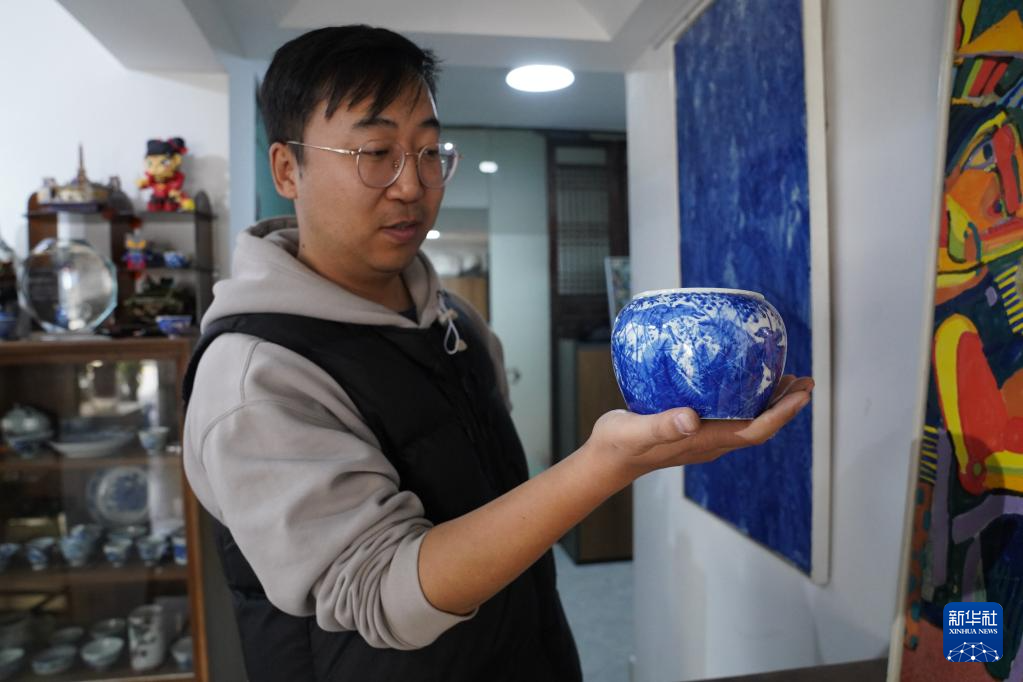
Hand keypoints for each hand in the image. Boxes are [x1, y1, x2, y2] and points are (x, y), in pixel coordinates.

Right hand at [584, 375, 813, 484]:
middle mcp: (710, 442)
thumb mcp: (636, 431)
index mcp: (703, 441)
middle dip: (786, 406)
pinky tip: (742, 382)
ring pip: (748, 422)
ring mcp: (703, 437)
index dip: (783, 414)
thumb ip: (662, 425)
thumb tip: (691, 418)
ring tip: (785, 379)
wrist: (606, 459)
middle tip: (805, 380)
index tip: (802, 394)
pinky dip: (747, 400)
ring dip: (770, 403)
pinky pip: (731, 416)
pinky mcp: (693, 430)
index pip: (755, 430)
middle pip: (760, 426)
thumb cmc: (619, 444)